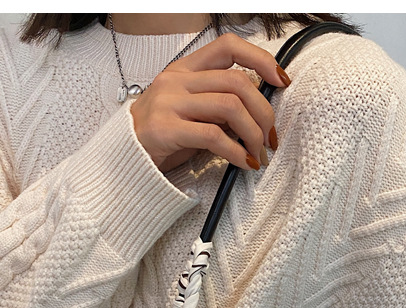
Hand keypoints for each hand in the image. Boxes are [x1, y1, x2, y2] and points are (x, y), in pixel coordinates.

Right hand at [130, 33, 290, 172]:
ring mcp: (170, 103)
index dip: (260, 59)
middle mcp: (178, 80)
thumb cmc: (163, 134)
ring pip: (230, 107)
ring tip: (258, 153)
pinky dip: (237, 153)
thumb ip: (220, 105)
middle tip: (270, 137)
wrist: (124, 155)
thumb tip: (258, 113)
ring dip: (253, 134)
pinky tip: (245, 163)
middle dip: (264, 111)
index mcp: (185, 68)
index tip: (281, 80)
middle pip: (237, 82)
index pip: (228, 46)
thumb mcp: (191, 110)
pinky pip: (214, 137)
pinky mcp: (167, 129)